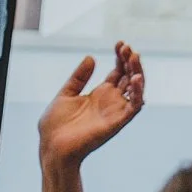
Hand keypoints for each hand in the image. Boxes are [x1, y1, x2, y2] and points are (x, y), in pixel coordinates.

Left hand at [38, 42, 145, 171]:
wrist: (52, 147)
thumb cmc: (55, 126)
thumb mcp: (65, 95)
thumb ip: (79, 77)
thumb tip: (91, 57)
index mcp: (100, 93)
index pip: (118, 71)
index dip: (121, 57)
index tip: (120, 44)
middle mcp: (112, 100)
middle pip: (130, 76)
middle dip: (131, 61)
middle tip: (128, 48)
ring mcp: (116, 110)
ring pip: (136, 89)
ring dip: (138, 73)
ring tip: (134, 57)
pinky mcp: (118, 121)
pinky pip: (134, 106)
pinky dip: (138, 93)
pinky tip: (136, 79)